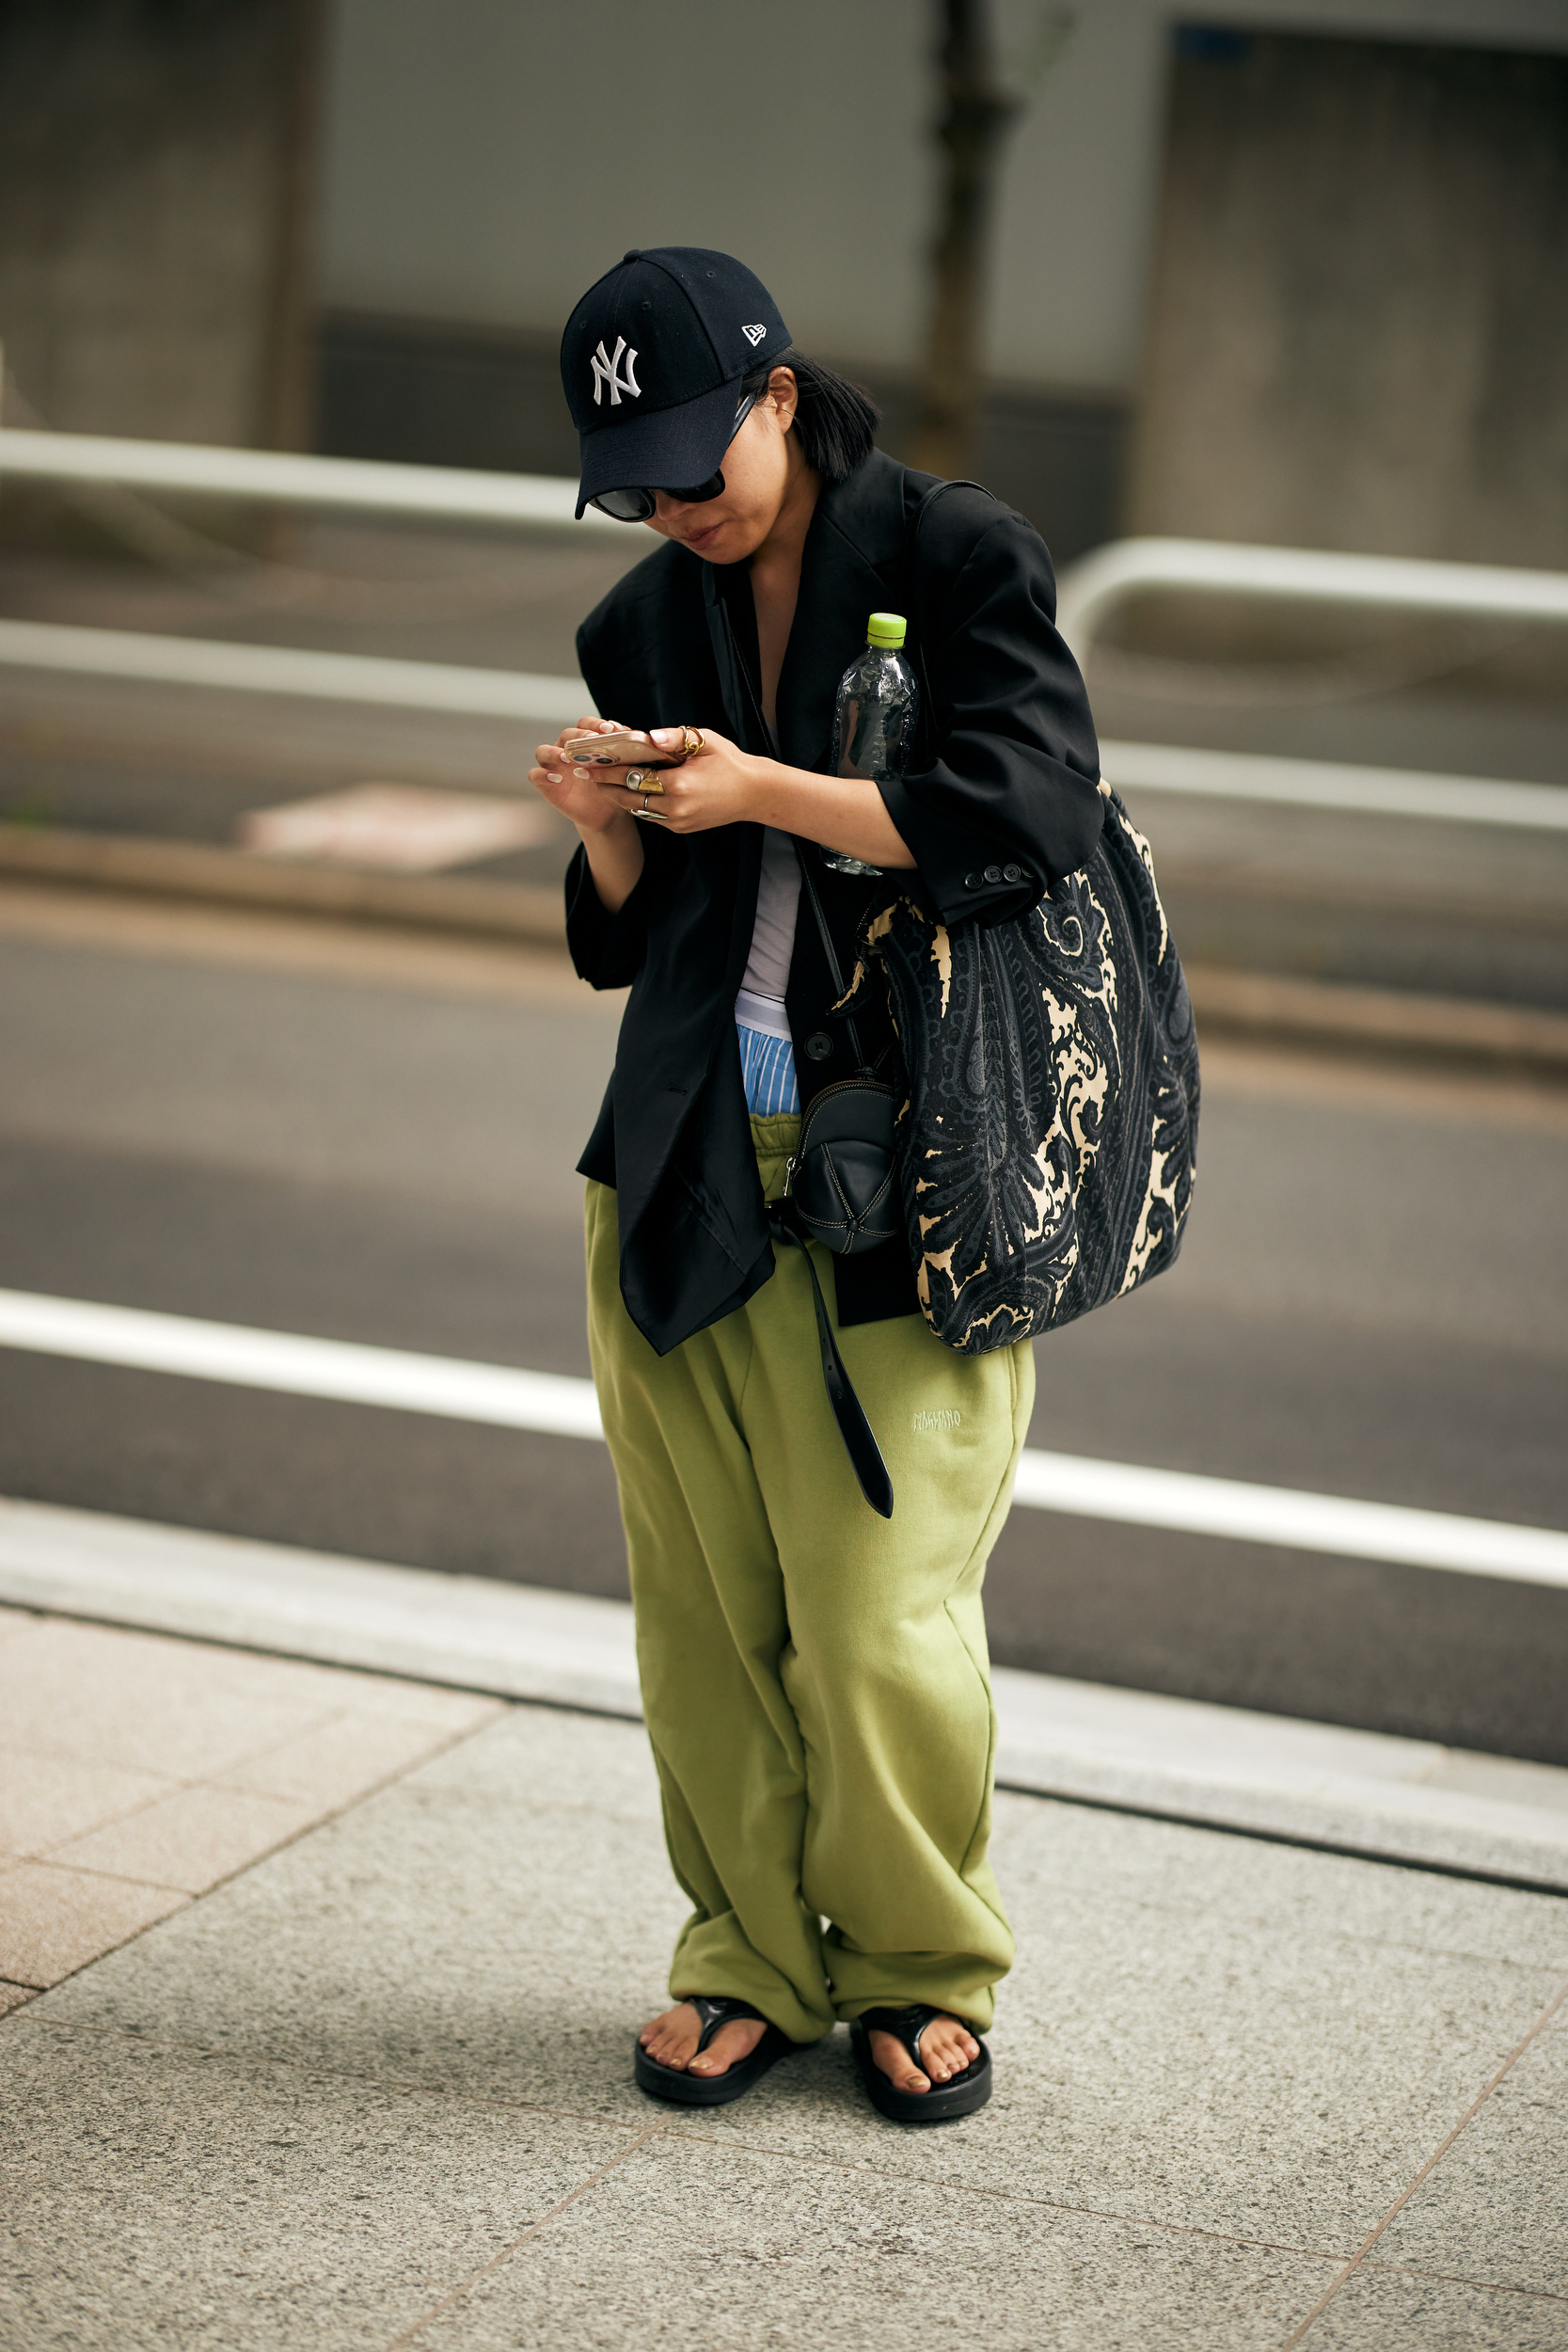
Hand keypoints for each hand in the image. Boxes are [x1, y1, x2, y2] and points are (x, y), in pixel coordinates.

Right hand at [529, 718, 642, 837]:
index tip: (610, 729)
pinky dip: (542, 775)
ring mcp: (553, 766)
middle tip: (592, 740)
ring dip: (554, 752)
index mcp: (583, 741)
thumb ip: (624, 751)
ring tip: (568, 758)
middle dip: (579, 735)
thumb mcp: (622, 768)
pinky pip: (535, 775)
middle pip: (565, 734)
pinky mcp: (545, 784)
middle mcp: (565, 749)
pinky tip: (557, 778)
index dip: (595, 723)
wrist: (607, 814)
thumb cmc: (613, 786)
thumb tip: (630, 734)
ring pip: (543, 751)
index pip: (584, 723)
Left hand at [580, 726, 762, 835]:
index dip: (609, 770)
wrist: (753, 794)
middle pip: (629, 799)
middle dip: (606, 786)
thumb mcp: (705, 741)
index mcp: (680, 785)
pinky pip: (651, 815)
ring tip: (601, 783)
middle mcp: (676, 808)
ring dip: (618, 797)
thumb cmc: (729, 762)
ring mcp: (677, 821)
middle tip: (586, 774)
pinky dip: (637, 803)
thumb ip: (674, 738)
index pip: (634, 776)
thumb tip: (648, 737)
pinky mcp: (680, 828)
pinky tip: (626, 791)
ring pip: (637, 810)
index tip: (591, 763)